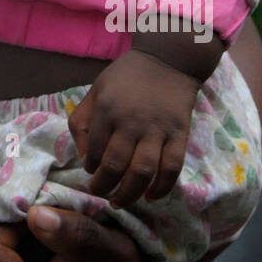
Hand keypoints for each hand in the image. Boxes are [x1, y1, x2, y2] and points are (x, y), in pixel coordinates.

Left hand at [68, 50, 198, 206]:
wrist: (167, 60)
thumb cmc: (126, 78)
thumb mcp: (96, 90)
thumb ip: (82, 121)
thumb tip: (84, 157)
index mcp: (107, 109)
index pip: (93, 149)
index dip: (90, 167)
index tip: (90, 173)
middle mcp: (131, 121)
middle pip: (115, 165)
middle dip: (104, 186)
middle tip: (100, 194)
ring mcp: (157, 129)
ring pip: (143, 171)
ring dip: (129, 192)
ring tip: (120, 201)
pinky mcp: (180, 134)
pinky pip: (172, 167)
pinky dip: (162, 187)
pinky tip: (151, 196)